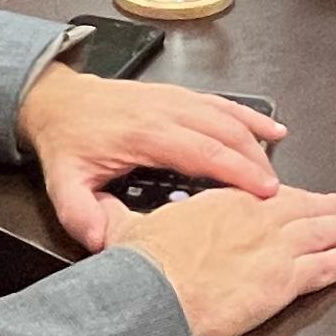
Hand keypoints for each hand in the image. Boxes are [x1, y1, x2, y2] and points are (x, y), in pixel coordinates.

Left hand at [18, 72, 284, 252]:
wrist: (59, 101)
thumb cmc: (68, 142)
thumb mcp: (63, 182)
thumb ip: (79, 213)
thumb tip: (100, 239)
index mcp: (143, 133)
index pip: (201, 152)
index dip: (236, 171)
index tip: (262, 192)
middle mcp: (165, 110)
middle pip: (224, 133)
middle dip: (255, 162)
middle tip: (276, 194)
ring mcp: (175, 99)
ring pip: (228, 117)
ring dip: (256, 142)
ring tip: (275, 172)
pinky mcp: (179, 95)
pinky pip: (222, 103)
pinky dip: (250, 116)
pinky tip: (272, 129)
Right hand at [113, 187, 335, 335]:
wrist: (156, 296)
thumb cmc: (146, 268)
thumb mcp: (126, 230)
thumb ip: (119, 218)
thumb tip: (100, 214)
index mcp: (221, 204)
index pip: (262, 195)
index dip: (284, 197)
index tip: (295, 198)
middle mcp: (254, 219)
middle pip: (300, 209)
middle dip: (326, 207)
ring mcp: (273, 249)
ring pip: (319, 233)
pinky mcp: (283, 281)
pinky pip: (324, 267)